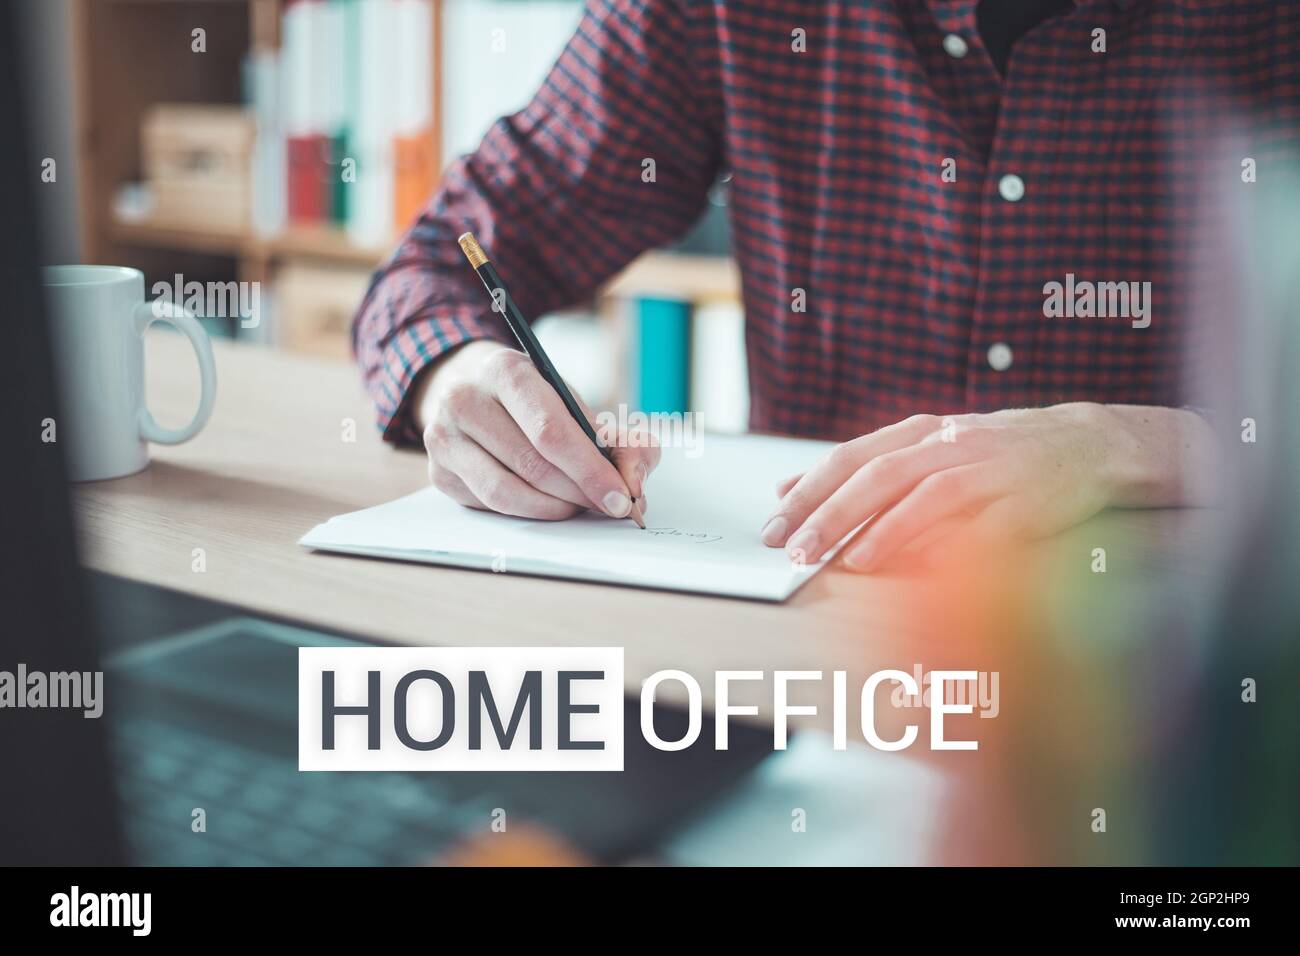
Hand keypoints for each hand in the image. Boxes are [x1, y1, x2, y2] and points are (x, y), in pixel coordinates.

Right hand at [416, 340, 658, 519]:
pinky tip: (546, 503)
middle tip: (608, 506)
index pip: (550, 430)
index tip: (621, 497)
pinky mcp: (438, 473)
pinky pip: (489, 506)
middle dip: (579, 492)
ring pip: (506, 493)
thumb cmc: (534, 401)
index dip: (590, 470)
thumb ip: (620, 439)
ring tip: (578, 505)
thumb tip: (634, 481)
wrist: (472, 390)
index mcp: (504, 370)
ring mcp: (443, 438)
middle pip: (531, 465)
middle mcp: (464, 400)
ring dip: (553, 508)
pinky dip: (526, 512)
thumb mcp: (575, 402)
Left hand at [760, 403, 1217, 571]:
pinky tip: (917, 564)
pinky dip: (948, 542)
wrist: (1088, 443)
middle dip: (832, 514)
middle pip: (879, 475)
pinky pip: (981, 523)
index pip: (851, 457)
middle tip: (796, 549)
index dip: (809, 491)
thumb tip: (786, 488)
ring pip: (925, 494)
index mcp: (921, 431)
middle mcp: (951, 443)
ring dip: (881, 530)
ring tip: (845, 561)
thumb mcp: (924, 449)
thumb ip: (860, 470)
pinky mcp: (1027, 499)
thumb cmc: (993, 454)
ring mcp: (990, 468)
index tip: (772, 523)